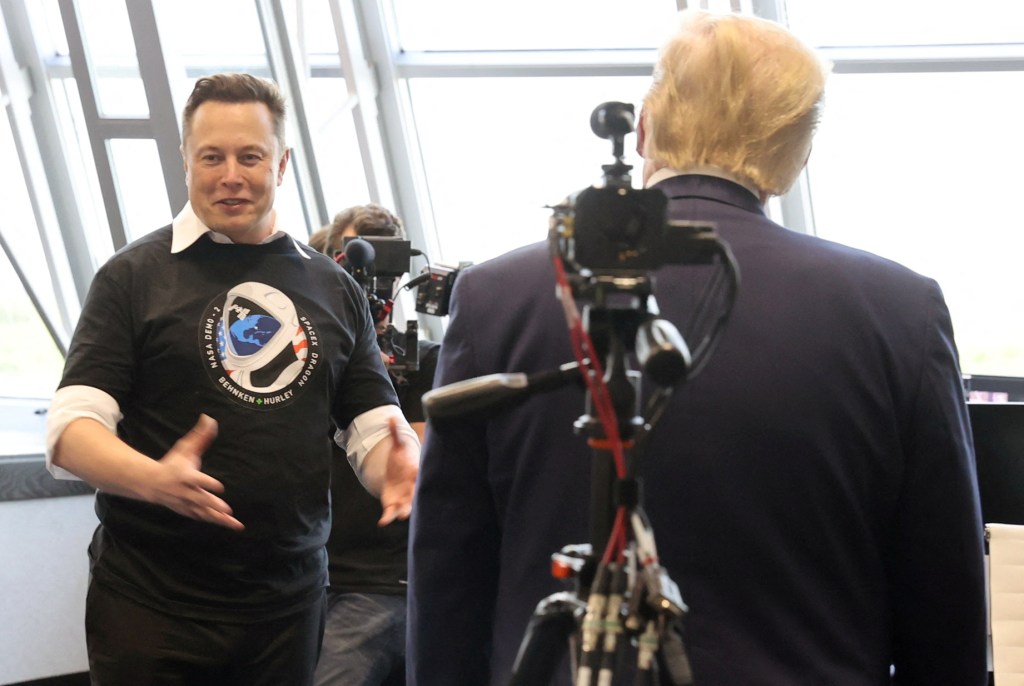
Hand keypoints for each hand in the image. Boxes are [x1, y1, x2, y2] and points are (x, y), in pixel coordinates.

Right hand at [149, 415, 243, 530]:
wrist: (151, 483)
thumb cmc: (172, 463)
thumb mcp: (185, 448)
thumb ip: (200, 436)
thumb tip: (210, 419)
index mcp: (186, 476)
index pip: (198, 480)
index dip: (208, 484)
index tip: (219, 486)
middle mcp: (186, 492)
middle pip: (201, 500)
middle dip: (213, 505)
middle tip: (227, 509)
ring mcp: (187, 504)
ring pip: (204, 513)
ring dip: (220, 519)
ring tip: (235, 523)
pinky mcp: (188, 511)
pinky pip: (203, 517)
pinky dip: (216, 522)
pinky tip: (230, 525)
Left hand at [378, 416, 418, 525]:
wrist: (397, 474)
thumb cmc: (400, 460)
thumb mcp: (397, 446)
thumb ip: (394, 434)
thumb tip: (390, 418)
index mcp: (414, 472)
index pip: (419, 475)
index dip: (420, 477)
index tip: (419, 480)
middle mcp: (411, 487)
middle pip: (416, 495)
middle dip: (415, 500)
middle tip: (414, 505)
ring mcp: (403, 498)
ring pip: (406, 507)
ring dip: (404, 512)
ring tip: (402, 516)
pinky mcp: (393, 505)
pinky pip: (391, 513)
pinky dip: (388, 518)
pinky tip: (382, 522)